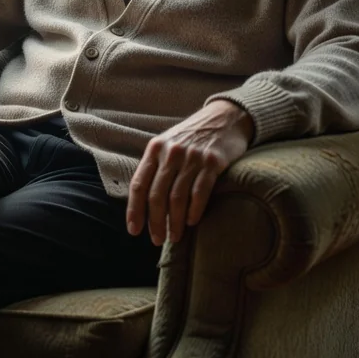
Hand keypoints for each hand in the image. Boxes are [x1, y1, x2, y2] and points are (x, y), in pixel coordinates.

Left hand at [126, 100, 253, 245]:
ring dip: (174, 222)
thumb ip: (156, 167)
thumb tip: (144, 202)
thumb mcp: (168, 144)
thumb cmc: (193, 136)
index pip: (139, 184)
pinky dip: (194, 210)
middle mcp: (171, 152)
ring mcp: (192, 157)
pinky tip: (192, 222)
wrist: (225, 117)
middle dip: (155, 222)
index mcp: (155, 148)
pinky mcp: (213, 162)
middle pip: (157, 195)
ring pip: (177, 197)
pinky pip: (200, 192)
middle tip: (157, 240)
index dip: (134, 210)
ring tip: (175, 236)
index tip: (134, 230)